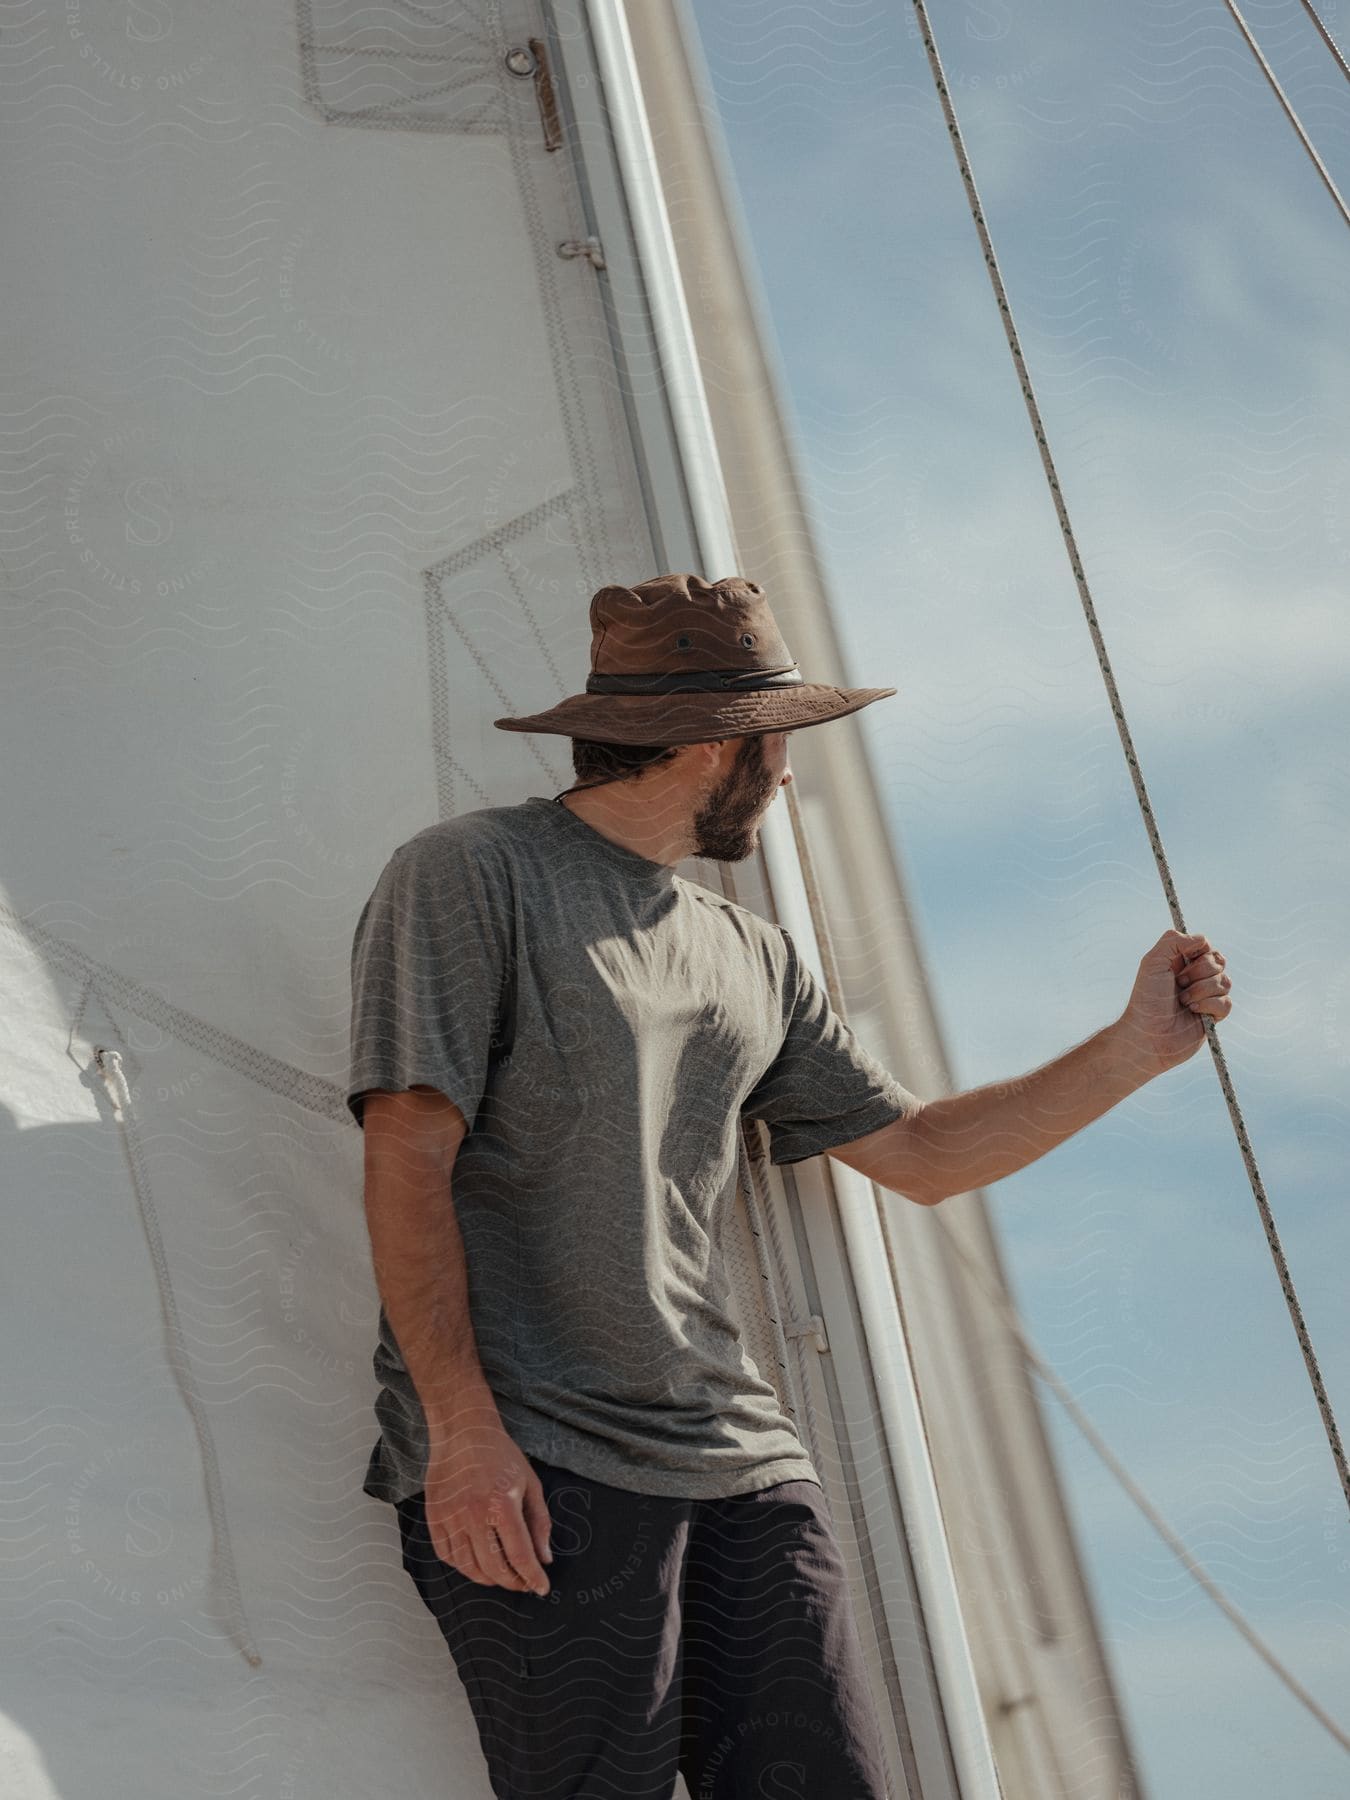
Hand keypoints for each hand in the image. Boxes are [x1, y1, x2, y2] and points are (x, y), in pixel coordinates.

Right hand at [424, 1408, 553, 1596]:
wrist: (462, 1431)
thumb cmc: (500, 1454)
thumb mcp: (530, 1483)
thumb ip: (539, 1523)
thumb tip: (544, 1558)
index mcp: (501, 1504)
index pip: (519, 1555)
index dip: (532, 1577)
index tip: (541, 1588)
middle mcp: (473, 1515)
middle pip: (493, 1568)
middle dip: (513, 1582)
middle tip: (524, 1583)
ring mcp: (450, 1518)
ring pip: (468, 1567)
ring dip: (488, 1578)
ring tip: (503, 1575)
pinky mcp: (433, 1518)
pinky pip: (448, 1556)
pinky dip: (464, 1567)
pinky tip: (478, 1562)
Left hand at [1112, 928, 1232, 1079]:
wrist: (1148, 1035)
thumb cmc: (1146, 1000)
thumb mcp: (1153, 962)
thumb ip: (1173, 940)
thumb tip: (1202, 940)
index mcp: (1181, 963)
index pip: (1206, 946)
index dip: (1200, 951)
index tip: (1184, 960)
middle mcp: (1195, 978)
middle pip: (1219, 961)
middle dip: (1198, 972)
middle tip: (1179, 984)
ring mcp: (1206, 997)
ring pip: (1225, 982)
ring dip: (1201, 991)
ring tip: (1183, 1002)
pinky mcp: (1213, 1016)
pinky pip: (1227, 1003)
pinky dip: (1209, 1006)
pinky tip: (1193, 1012)